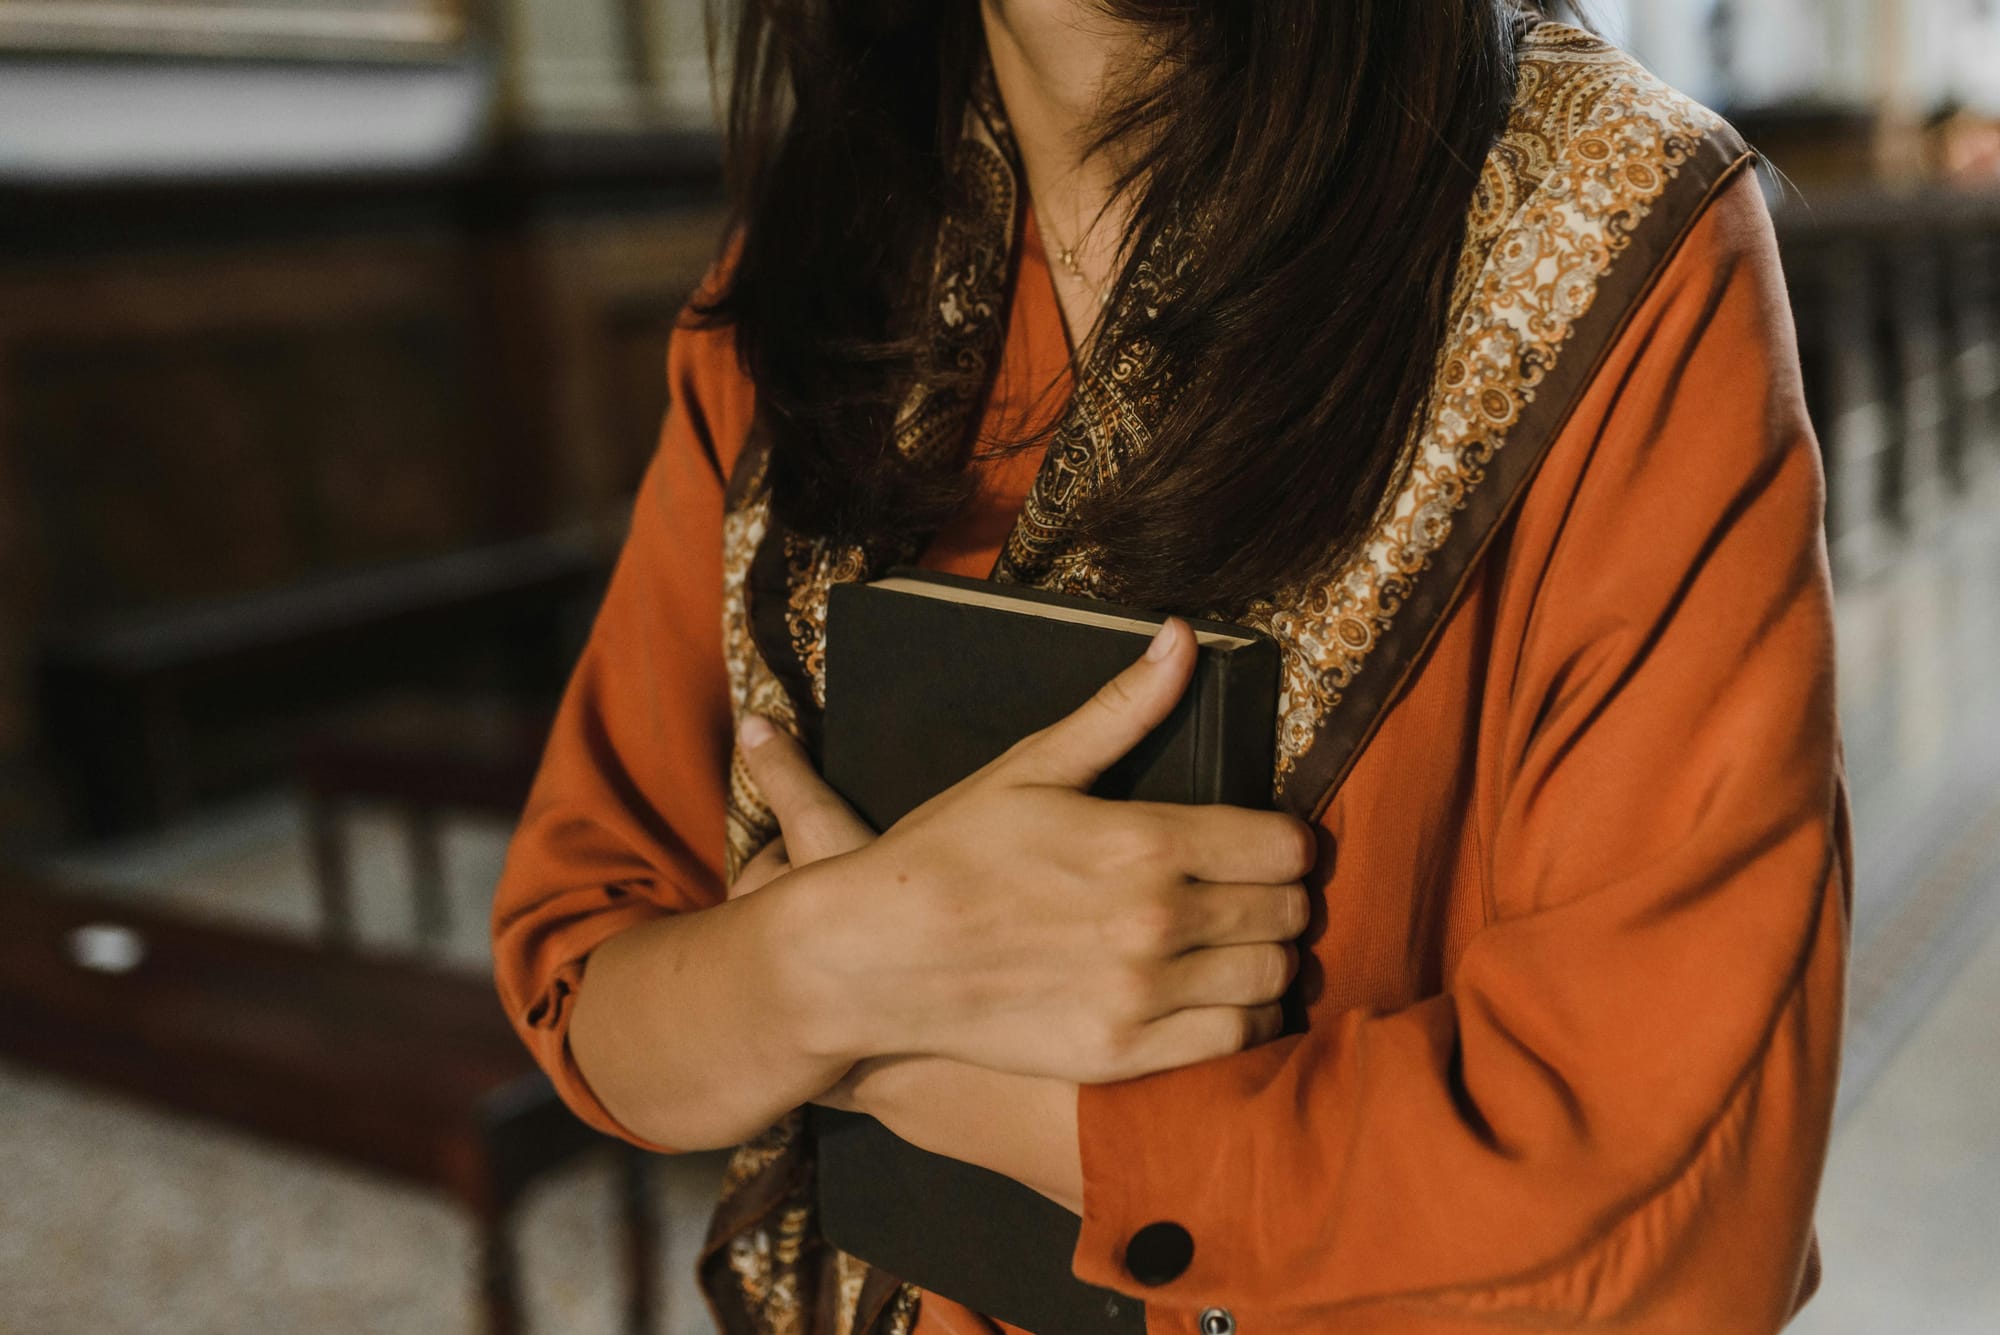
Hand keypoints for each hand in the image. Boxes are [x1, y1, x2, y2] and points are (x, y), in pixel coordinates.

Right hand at [740, 617, 1318, 1087]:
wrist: (875, 955)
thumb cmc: (947, 853)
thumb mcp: (1030, 767)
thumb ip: (1121, 709)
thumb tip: (1181, 637)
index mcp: (1145, 840)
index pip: (1283, 845)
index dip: (1287, 842)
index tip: (1267, 845)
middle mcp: (1157, 917)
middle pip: (1288, 911)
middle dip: (1283, 898)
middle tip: (1254, 895)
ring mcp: (1143, 991)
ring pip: (1273, 976)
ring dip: (1270, 958)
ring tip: (1240, 946)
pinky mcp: (1124, 1052)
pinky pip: (1236, 1039)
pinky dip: (1248, 1020)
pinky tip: (1223, 999)